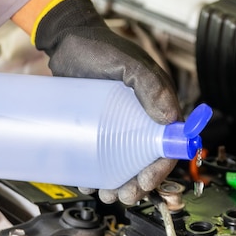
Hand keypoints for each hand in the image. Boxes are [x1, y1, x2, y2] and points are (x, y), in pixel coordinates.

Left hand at [33, 0, 181, 203]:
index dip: (161, 167)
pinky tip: (92, 180)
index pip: (169, 143)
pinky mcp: (100, 125)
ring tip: (108, 193)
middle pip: (148, 158)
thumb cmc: (98, 46)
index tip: (146, 181)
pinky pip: (105, 154)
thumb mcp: (128, 64)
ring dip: (122, 182)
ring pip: (127, 161)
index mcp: (158, 102)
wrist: (66, 40)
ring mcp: (120, 121)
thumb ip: (151, 86)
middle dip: (140, 183)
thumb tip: (169, 118)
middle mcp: (143, 115)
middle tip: (124, 195)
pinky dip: (102, 172)